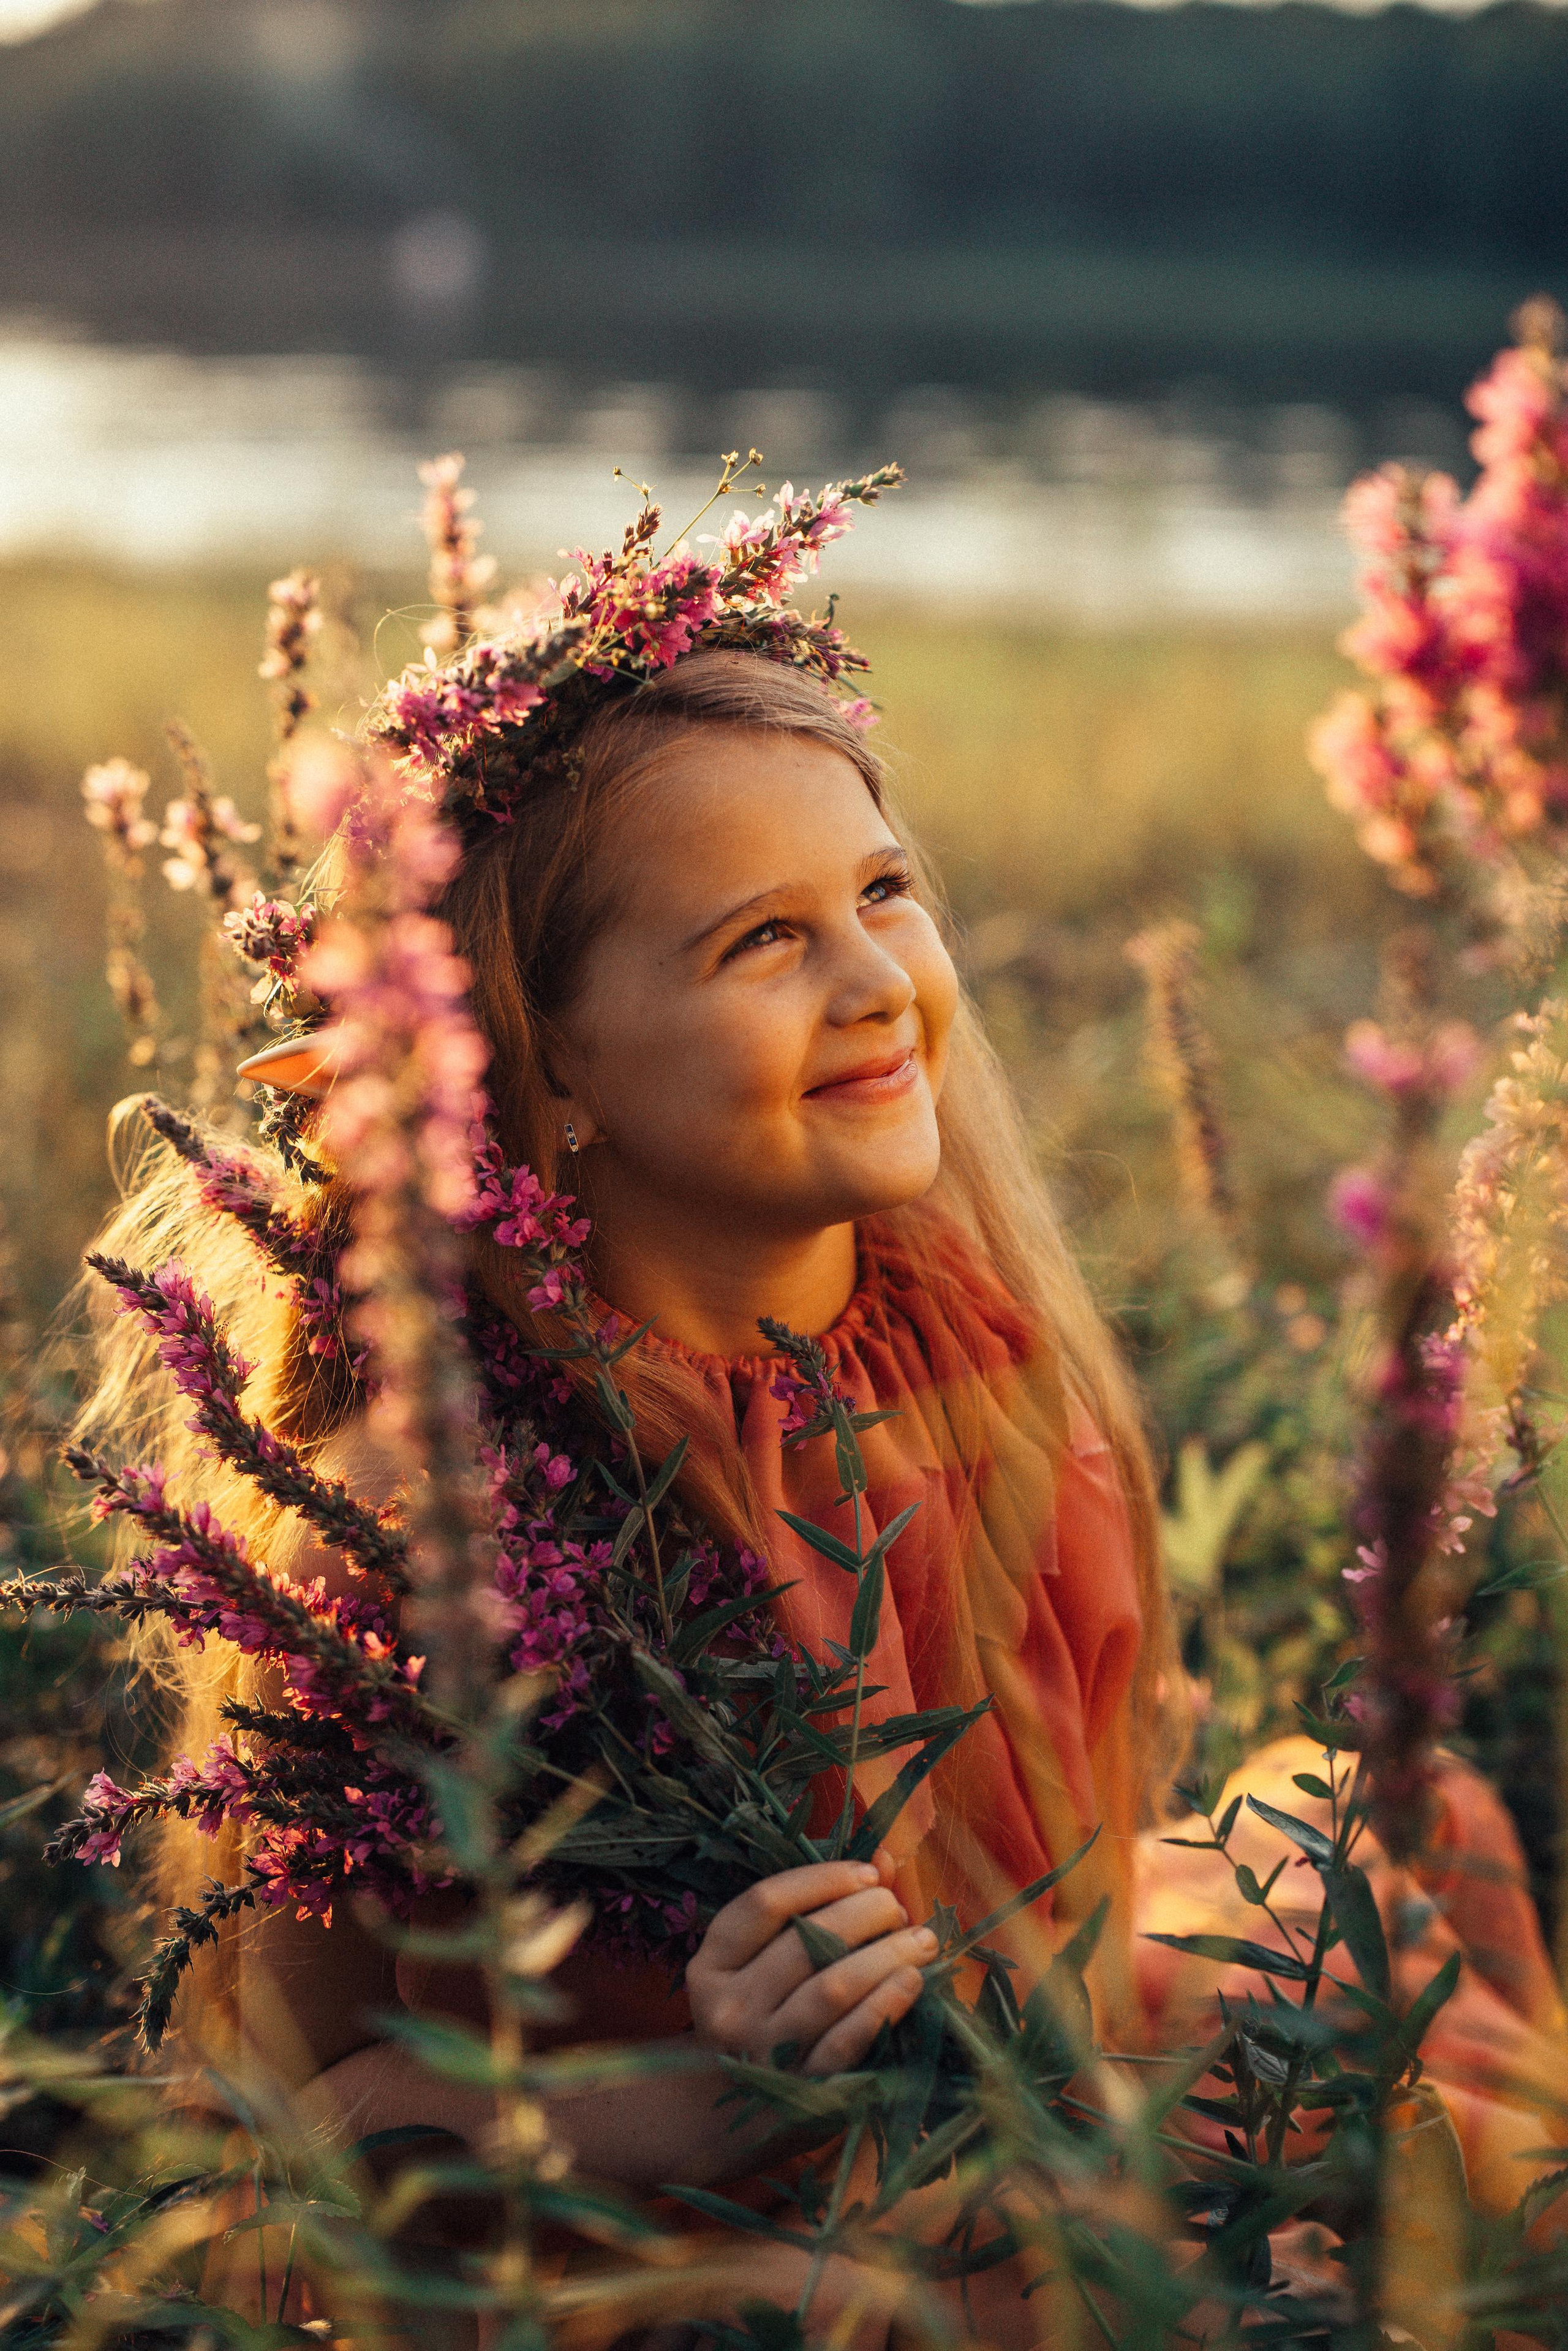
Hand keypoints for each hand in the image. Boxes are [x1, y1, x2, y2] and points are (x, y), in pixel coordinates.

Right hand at [686, 1852, 936, 2075]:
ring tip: (922, 1941)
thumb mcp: (767, 1959)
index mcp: (711, 1965)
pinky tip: (912, 1983)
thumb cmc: (766, 2014)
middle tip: (899, 1910)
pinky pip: (847, 2042)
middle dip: (865, 1914)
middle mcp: (728, 2008)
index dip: (823, 1879)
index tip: (871, 1874)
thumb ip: (819, 1905)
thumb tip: (886, 1860)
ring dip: (886, 1956)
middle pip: (804, 1942)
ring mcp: (762, 2053)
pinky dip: (884, 2006)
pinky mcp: (800, 2091)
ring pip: (832, 1987)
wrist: (739, 2115)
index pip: (764, 1903)